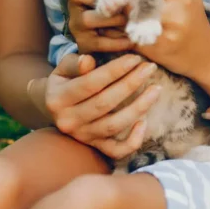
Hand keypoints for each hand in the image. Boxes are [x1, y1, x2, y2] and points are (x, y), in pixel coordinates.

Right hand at [36, 53, 160, 158]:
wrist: (53, 107)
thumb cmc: (65, 81)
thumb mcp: (62, 68)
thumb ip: (74, 63)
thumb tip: (88, 61)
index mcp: (58, 99)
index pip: (90, 84)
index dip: (114, 70)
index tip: (135, 58)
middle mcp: (69, 121)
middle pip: (105, 103)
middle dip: (130, 84)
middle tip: (150, 67)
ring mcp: (82, 136)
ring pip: (114, 125)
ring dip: (138, 107)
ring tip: (156, 88)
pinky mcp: (94, 146)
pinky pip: (116, 150)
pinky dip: (133, 141)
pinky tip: (145, 123)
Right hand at [66, 0, 134, 53]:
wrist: (111, 43)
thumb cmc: (123, 12)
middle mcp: (77, 3)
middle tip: (124, 1)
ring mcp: (78, 23)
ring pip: (87, 18)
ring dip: (112, 20)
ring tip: (130, 23)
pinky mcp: (84, 42)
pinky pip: (98, 42)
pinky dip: (117, 42)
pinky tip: (131, 41)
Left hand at [127, 0, 209, 78]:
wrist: (204, 57)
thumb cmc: (196, 20)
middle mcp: (174, 15)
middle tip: (126, 1)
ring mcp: (163, 34)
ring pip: (131, 17)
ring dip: (124, 15)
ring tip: (124, 15)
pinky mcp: (153, 50)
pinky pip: (130, 36)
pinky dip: (125, 32)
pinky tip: (126, 31)